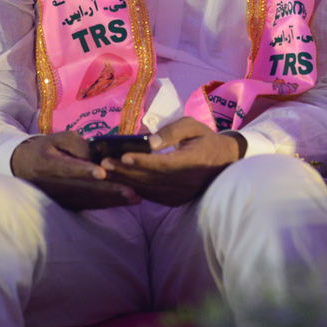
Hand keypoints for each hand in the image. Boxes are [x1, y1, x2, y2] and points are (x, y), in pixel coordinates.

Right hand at [10, 132, 138, 210]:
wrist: (23, 167)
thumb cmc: (46, 148)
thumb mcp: (57, 138)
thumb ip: (77, 143)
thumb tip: (96, 154)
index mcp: (47, 164)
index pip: (67, 168)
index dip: (84, 171)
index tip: (102, 173)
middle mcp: (52, 184)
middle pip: (83, 189)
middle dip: (108, 190)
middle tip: (132, 191)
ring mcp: (58, 198)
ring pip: (88, 200)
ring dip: (113, 200)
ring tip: (135, 198)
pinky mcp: (65, 204)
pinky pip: (88, 206)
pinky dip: (107, 204)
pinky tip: (125, 202)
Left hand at [101, 116, 243, 206]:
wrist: (223, 161)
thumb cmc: (204, 139)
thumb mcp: (193, 126)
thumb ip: (172, 131)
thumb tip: (150, 140)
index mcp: (194, 161)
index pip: (164, 163)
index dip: (143, 161)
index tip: (123, 156)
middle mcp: (187, 181)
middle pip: (151, 178)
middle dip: (126, 171)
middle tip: (104, 163)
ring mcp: (181, 194)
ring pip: (148, 189)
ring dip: (126, 180)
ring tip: (106, 171)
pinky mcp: (175, 200)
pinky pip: (151, 195)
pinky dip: (134, 188)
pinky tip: (120, 180)